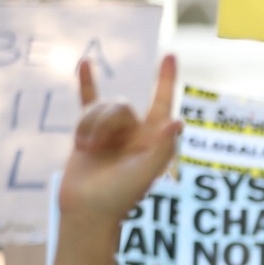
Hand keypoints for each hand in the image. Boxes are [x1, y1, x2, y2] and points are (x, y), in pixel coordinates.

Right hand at [58, 55, 181, 224]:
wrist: (87, 209)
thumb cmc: (119, 196)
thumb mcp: (145, 174)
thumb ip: (162, 148)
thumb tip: (178, 121)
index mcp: (152, 140)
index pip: (162, 104)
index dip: (166, 80)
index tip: (171, 55)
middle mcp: (134, 132)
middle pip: (120, 105)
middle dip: (105, 120)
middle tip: (94, 147)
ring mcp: (111, 130)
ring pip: (100, 107)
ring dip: (90, 125)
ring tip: (85, 148)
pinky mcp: (89, 131)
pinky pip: (87, 101)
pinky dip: (87, 83)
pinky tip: (85, 63)